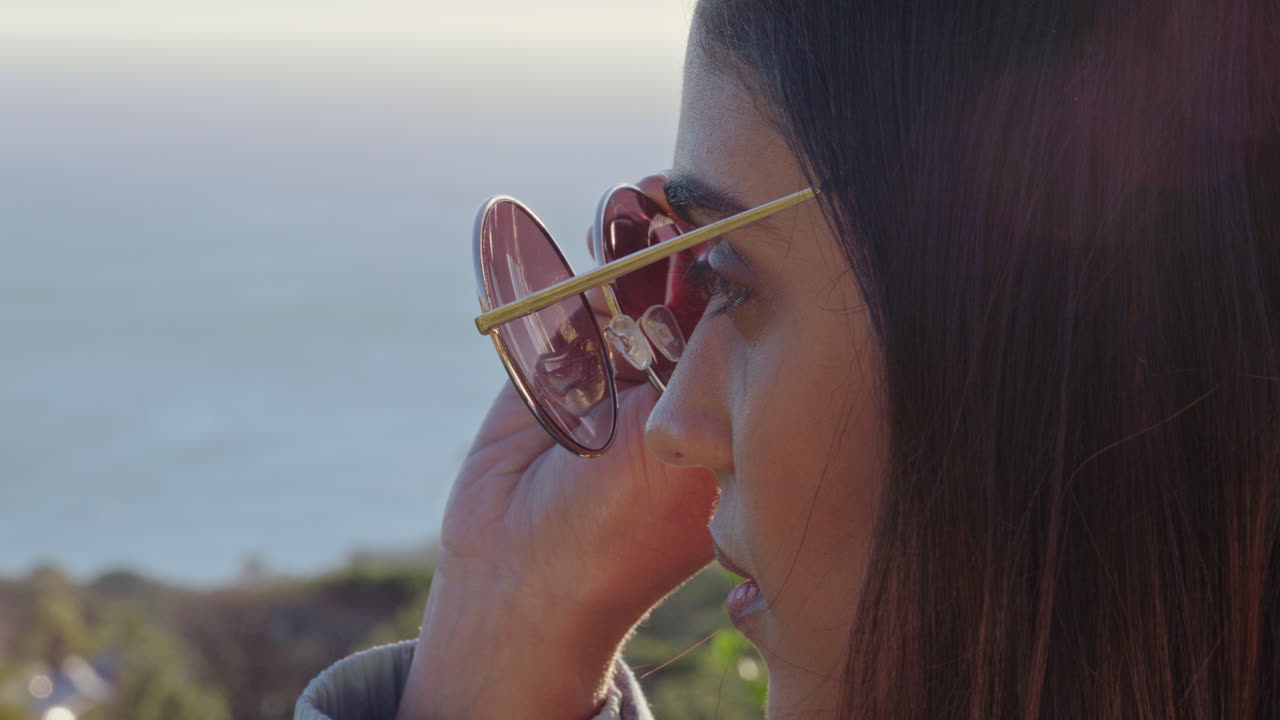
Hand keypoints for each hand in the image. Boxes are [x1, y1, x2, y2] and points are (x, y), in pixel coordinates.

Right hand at [396, 175, 718, 719]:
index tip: (736, 210)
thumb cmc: (627, 528)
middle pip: (675, 289)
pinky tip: (589, 228)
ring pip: (618, 289)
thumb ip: (702, 359)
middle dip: (673, 237)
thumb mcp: (685, 441)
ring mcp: (606, 374)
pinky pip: (560, 305)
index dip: (731, 260)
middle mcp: (666, 384)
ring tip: (630, 200)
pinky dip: (565, 263)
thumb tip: (736, 269)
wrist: (524, 576)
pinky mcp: (548, 370)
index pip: (733, 316)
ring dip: (624, 240)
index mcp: (717, 407)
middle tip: (673, 191)